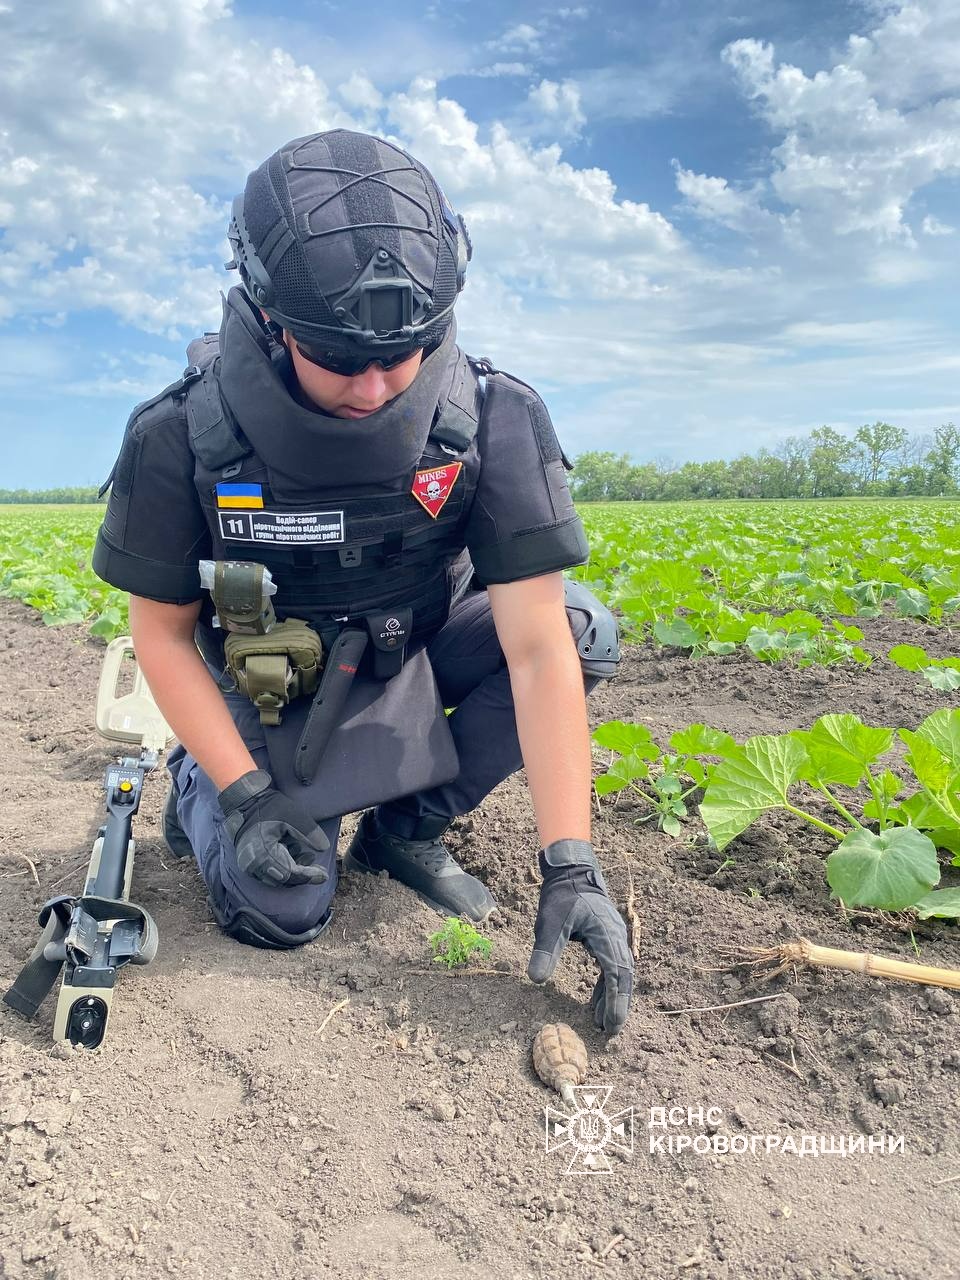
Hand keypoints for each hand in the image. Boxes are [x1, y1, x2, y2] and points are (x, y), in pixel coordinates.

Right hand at [218, 769, 329, 886]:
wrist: (246, 802)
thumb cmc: (270, 807)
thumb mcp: (295, 816)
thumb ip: (310, 833)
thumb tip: (324, 848)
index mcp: (263, 853)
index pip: (290, 873)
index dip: (309, 875)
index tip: (324, 875)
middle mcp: (253, 864)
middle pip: (284, 880)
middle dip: (303, 874)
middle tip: (319, 866)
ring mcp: (249, 865)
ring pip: (277, 878)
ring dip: (294, 871)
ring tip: (308, 855)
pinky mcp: (249, 862)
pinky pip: (269, 872)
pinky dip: (284, 867)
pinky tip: (294, 852)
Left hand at [527, 839, 632, 1033]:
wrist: (571, 871)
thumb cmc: (562, 896)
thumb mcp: (550, 923)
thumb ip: (546, 951)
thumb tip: (536, 980)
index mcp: (607, 935)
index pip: (617, 975)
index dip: (615, 1002)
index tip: (611, 1025)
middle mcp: (617, 938)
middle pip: (624, 977)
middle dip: (618, 1004)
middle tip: (610, 1031)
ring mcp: (615, 937)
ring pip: (620, 973)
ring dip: (613, 996)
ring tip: (604, 1022)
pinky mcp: (607, 937)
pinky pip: (613, 965)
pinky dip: (608, 984)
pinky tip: (600, 999)